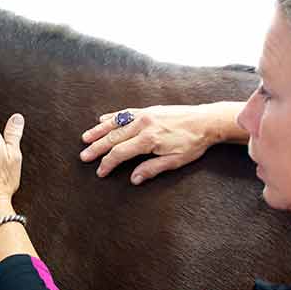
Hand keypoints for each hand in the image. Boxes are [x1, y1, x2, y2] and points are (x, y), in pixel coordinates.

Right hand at [79, 105, 214, 184]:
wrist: (207, 120)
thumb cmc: (193, 143)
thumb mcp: (175, 161)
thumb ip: (152, 169)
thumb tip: (134, 179)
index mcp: (149, 139)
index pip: (120, 153)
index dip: (107, 163)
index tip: (100, 171)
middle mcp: (143, 125)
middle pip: (113, 137)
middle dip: (96, 148)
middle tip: (84, 156)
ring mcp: (144, 115)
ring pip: (115, 123)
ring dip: (98, 131)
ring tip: (85, 138)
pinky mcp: (147, 110)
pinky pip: (124, 113)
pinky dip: (112, 117)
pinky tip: (102, 120)